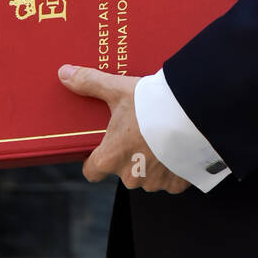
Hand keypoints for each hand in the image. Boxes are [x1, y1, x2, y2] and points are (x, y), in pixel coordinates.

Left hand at [58, 64, 190, 193]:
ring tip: (160, 136)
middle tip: (137, 130)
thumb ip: (90, 82)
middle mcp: (130, 176)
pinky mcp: (178, 184)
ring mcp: (156, 182)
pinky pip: (171, 179)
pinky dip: (173, 166)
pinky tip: (177, 146)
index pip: (91, 172)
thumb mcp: (118, 89)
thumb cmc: (150, 104)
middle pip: (123, 170)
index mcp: (111, 158)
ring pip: (147, 175)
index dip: (93, 159)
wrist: (193, 115)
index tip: (101, 145)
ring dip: (151, 161)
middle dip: (129, 154)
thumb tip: (63, 73)